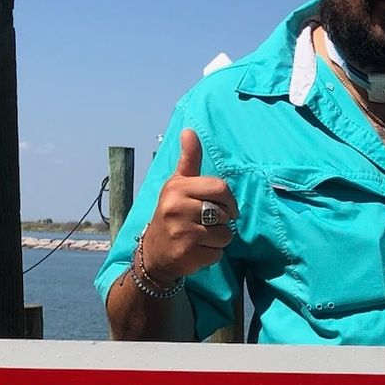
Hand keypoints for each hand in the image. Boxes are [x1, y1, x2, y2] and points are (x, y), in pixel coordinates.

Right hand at [140, 129, 238, 280]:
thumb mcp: (177, 184)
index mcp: (177, 188)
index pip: (220, 188)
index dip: (228, 200)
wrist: (155, 252)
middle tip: (209, 223)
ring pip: (225, 234)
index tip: (223, 206)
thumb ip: (188, 160)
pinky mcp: (187, 254)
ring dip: (219, 239)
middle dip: (224, 220)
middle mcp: (176, 208)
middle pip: (225, 212)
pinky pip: (218, 252)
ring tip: (201, 237)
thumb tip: (189, 130)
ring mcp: (181, 232)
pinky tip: (197, 250)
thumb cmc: (171, 213)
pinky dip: (213, 253)